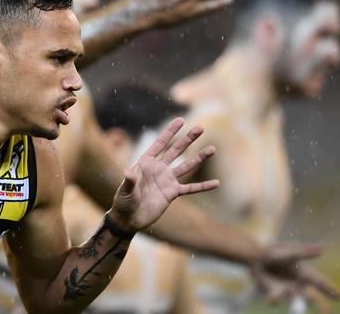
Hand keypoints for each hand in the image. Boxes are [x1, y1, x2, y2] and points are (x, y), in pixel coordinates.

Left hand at [109, 117, 218, 231]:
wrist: (129, 219)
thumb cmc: (123, 202)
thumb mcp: (125, 191)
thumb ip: (129, 181)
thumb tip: (128, 172)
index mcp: (146, 163)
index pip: (159, 144)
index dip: (170, 132)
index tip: (181, 120)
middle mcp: (158, 169)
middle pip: (176, 151)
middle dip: (187, 139)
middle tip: (201, 127)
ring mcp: (167, 180)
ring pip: (186, 166)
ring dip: (199, 158)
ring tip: (213, 148)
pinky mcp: (172, 193)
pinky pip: (190, 188)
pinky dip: (203, 186)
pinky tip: (216, 183)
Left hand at [251, 243, 339, 312]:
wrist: (254, 257)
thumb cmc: (275, 252)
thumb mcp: (289, 252)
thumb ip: (304, 252)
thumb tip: (323, 248)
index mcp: (305, 273)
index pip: (321, 282)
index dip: (331, 289)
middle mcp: (299, 285)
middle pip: (313, 298)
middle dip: (321, 307)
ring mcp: (287, 291)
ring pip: (293, 300)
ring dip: (291, 298)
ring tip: (288, 291)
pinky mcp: (273, 294)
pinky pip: (275, 300)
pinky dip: (274, 298)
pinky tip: (272, 298)